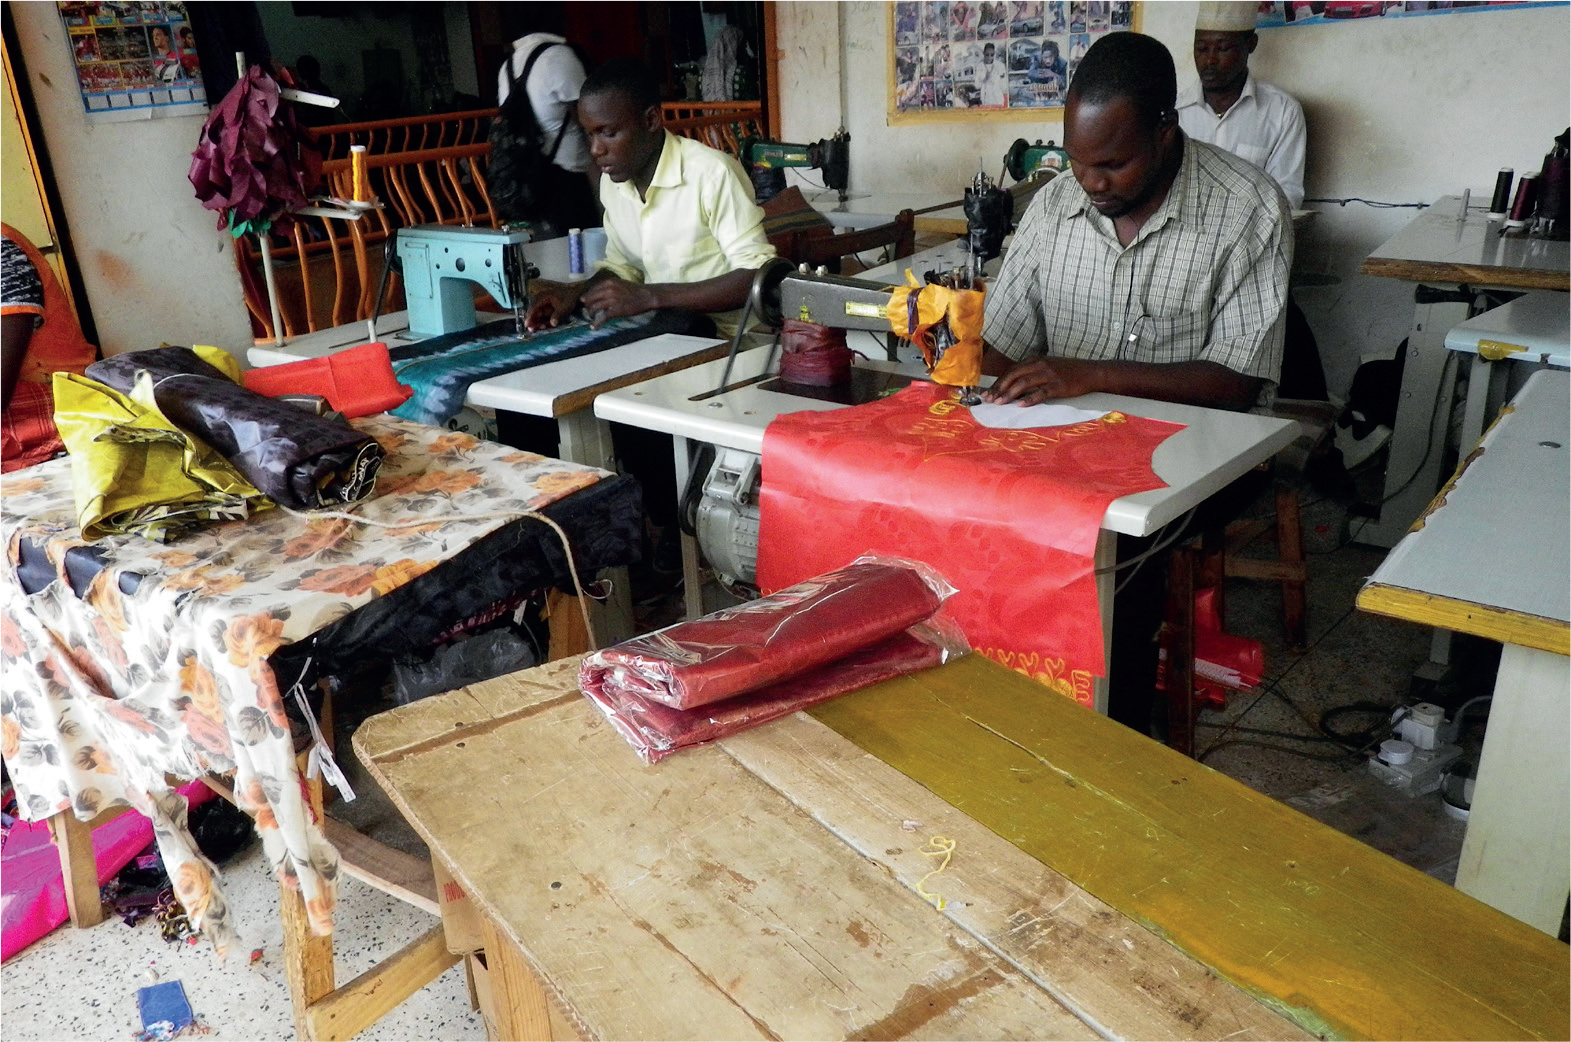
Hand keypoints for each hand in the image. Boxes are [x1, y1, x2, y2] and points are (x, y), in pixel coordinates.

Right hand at [525, 281, 581, 330]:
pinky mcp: (545, 307)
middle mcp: (540, 299)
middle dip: (532, 320)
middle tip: (531, 329)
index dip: (530, 316)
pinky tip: (543, 326)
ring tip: (537, 329)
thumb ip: (557, 315)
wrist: (574, 294)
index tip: (527, 324)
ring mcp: (542, 303)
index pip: (533, 307)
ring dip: (536, 322)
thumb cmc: (568, 299)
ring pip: (536, 314)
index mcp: (543, 297)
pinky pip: (540, 315)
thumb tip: (552, 323)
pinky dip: (541, 320)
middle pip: (533, 311)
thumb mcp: (564, 308)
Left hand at [578, 277, 657, 328]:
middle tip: (587, 310)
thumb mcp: (620, 283)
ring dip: (590, 313)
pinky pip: (602, 318)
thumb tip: (601, 292)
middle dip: (587, 305)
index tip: (585, 301)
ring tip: (591, 317)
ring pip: (594, 308)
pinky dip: (596, 323)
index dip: (587, 296)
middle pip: (590, 298)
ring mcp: (611, 300)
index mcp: (608, 282)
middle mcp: (608, 290)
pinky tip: (593, 327)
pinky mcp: (615, 311)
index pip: (592, 289)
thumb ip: (610, 286)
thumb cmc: (635, 290)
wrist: (646, 296)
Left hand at [980, 357, 1099, 405]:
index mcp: (1035, 360)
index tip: (987, 393)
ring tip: (1000, 403)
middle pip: (1014, 375)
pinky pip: (1041, 392)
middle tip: (990, 399)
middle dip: (1000, 388)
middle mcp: (1040, 365)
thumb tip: (1012, 388)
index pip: (1011, 371)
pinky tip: (1021, 405)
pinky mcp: (1059, 385)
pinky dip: (1030, 399)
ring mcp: (1049, 375)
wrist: (1091, 372)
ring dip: (1010, 393)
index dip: (998, 382)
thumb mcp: (1047, 367)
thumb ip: (1031, 373)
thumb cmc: (1068, 372)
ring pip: (1024, 383)